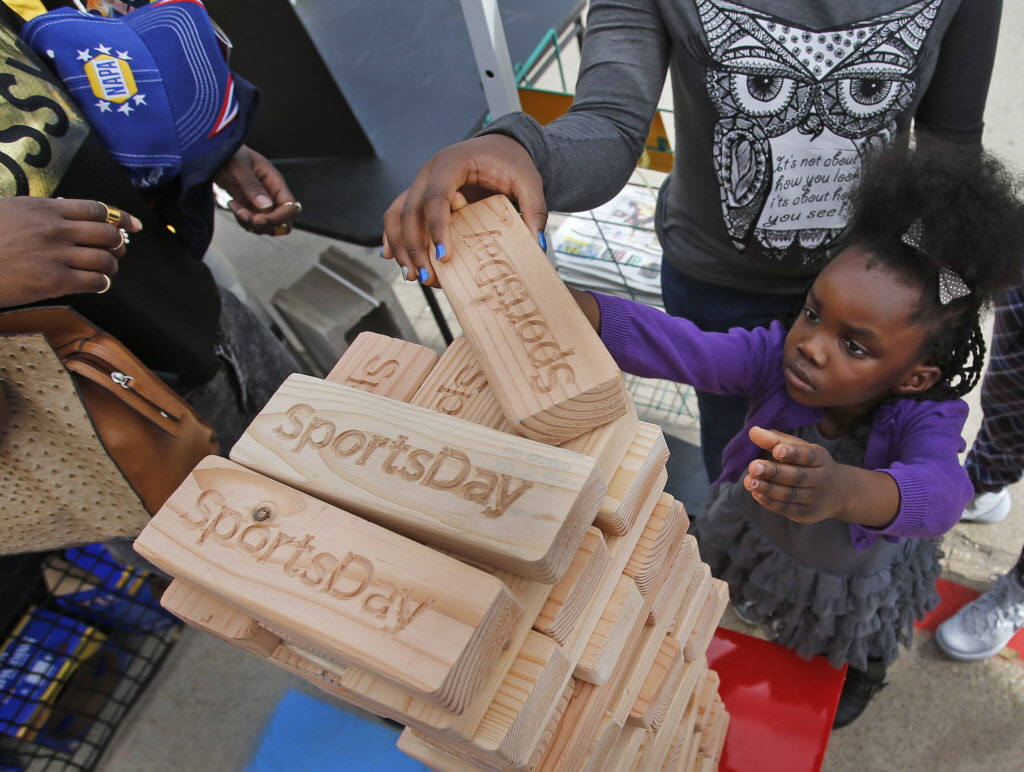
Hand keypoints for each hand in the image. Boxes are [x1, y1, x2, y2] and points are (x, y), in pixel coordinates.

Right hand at [0, 197, 140, 307]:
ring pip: (105, 259)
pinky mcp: (53, 281)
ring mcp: (56, 255)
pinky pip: (94, 281)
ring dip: (111, 266)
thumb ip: (40, 209)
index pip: (97, 209)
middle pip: (108, 234)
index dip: (121, 219)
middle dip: (118, 245)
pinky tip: (96, 284)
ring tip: (106, 271)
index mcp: (45, 208)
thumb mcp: (10, 209)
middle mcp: (56, 229)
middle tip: (117, 252)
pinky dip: (101, 283)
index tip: (133, 226)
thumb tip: (66, 205)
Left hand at [213, 144, 299, 235]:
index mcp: (275, 182)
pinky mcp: (251, 206)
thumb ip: (252, 186)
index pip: (290, 207)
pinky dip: (243, 221)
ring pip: (267, 226)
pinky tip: (233, 205)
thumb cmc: (230, 153)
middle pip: (282, 222)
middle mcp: (272, 195)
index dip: (278, 218)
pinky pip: (254, 223)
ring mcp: (262, 202)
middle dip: (264, 225)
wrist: (215, 152)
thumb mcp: (239, 166)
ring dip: (250, 223)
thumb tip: (266, 206)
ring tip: (235, 207)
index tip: (258, 219)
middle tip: (244, 215)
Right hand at [381, 134, 546, 285]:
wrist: (498, 147)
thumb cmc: (510, 161)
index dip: (437, 227)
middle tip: (427, 276)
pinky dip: (394, 237)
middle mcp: (428, 172)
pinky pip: (397, 216)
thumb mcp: (528, 181)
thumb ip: (534, 209)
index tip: (445, 256)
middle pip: (410, 210)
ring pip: (397, 215)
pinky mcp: (419, 196)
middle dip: (415, 247)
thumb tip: (535, 242)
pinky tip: (394, 258)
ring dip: (401, 247)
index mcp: (451, 163)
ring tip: (413, 275)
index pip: (436, 196)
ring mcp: (420, 184)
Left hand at [742, 426, 847, 523]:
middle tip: (753, 466)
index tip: (777, 450)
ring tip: (750, 481)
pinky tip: (756, 493)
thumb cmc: (810, 465)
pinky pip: (786, 508)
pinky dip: (770, 502)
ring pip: (790, 494)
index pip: (808, 455)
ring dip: (768, 488)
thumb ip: (776, 440)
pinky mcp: (806, 514)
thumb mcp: (799, 449)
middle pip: (797, 476)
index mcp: (820, 458)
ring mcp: (814, 498)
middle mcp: (820, 479)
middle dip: (774, 472)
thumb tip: (753, 431)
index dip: (793, 453)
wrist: (838, 493)